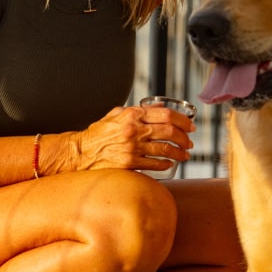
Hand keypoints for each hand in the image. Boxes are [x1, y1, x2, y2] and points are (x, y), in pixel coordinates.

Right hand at [74, 104, 194, 172]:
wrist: (81, 152)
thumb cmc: (98, 134)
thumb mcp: (116, 114)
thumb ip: (137, 110)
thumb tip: (158, 106)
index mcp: (132, 115)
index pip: (166, 114)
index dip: (183, 120)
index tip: (190, 126)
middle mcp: (134, 130)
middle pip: (170, 131)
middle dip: (184, 138)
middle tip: (190, 142)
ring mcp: (132, 147)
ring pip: (165, 149)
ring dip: (179, 152)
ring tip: (184, 155)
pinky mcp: (130, 164)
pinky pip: (155, 164)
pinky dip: (166, 164)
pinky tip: (170, 163)